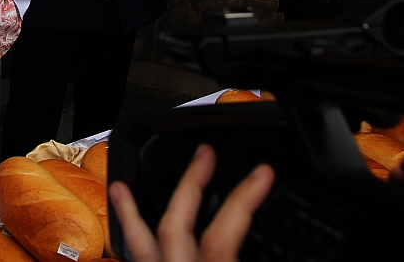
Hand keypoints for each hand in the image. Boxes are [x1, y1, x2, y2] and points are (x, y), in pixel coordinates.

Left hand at [108, 144, 274, 261]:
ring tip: (120, 188)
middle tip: (205, 153)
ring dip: (129, 214)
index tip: (263, 173)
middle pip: (175, 223)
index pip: (225, 231)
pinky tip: (126, 238)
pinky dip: (129, 245)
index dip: (244, 198)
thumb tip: (283, 254)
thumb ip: (260, 259)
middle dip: (190, 184)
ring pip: (138, 245)